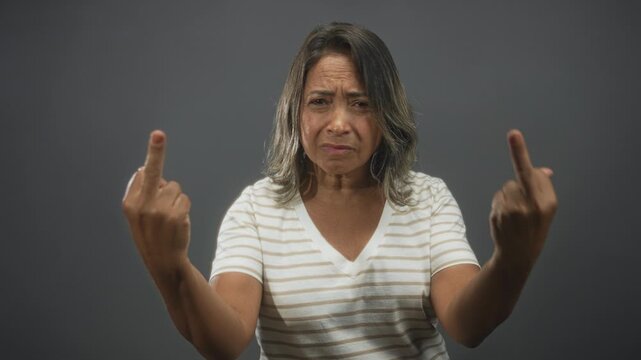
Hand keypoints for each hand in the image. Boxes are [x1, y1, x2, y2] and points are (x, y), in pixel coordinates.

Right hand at [122, 130, 191, 274]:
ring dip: (175, 200)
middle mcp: (142, 205)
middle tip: (158, 133)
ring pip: (174, 188)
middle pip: (153, 171)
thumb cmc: (152, 236)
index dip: (152, 164)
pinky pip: (184, 199)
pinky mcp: (175, 215)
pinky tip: (177, 223)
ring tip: (169, 219)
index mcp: (130, 204)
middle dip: (155, 151)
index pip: (142, 174)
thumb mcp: (138, 217)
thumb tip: (144, 168)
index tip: (157, 136)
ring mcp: (159, 210)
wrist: (164, 263)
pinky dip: (183, 208)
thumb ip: (141, 194)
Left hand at [490, 130, 557, 269]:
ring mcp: (514, 209)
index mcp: (548, 202)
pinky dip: (500, 204)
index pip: (532, 172)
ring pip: (507, 187)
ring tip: (515, 215)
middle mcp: (533, 204)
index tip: (513, 133)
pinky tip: (506, 219)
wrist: (518, 256)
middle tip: (519, 173)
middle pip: (520, 177)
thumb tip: (542, 170)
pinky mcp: (500, 213)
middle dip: (518, 184)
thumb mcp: (546, 210)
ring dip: (509, 196)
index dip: (519, 152)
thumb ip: (542, 188)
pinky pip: (498, 197)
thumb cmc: (533, 229)